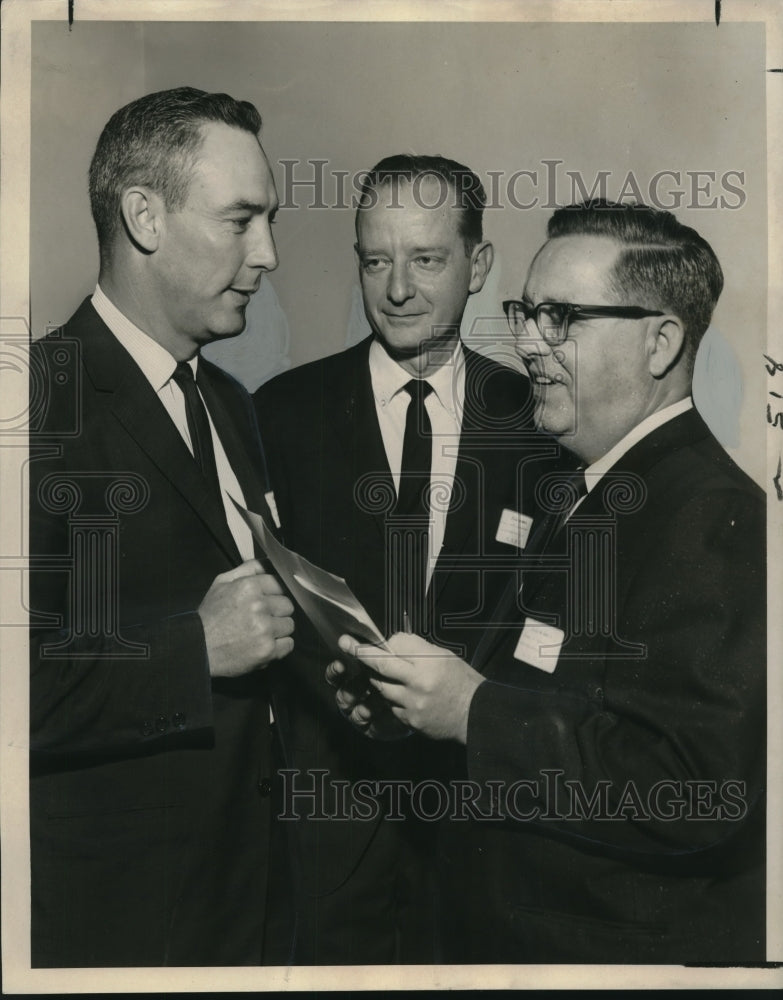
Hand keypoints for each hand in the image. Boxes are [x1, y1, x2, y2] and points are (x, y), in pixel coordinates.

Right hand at [199, 560, 293, 676]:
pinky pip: (288, 644)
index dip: (273, 594)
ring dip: (278, 629)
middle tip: (262, 618)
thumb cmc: (210, 615)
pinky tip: (264, 644)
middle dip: (277, 611)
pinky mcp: (267, 649)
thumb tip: (270, 562)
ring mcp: (265, 629)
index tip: (266, 601)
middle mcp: (259, 606)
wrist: (198, 647)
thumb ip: (248, 569)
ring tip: (261, 632)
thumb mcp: (222, 582)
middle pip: (287, 605)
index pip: (280, 584)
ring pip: (289, 624)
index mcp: (249, 586)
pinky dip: (279, 646)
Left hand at [337, 633, 483, 743]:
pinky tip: (397, 694)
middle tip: (346, 644)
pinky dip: (390, 698)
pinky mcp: (410, 721)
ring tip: (376, 672)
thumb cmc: (461, 681)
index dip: (379, 643)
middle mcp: (418, 683)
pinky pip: (391, 706)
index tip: (361, 638)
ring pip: (381, 688)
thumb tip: (391, 644)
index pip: (395, 646)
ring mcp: (412, 704)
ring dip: (376, 678)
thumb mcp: (443, 655)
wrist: (475, 714)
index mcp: (429, 662)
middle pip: (381, 666)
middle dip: (361, 654)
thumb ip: (416, 650)